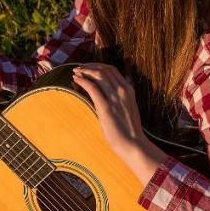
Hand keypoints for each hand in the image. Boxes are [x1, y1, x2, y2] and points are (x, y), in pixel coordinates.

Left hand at [72, 63, 166, 184]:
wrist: (133, 145)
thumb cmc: (129, 130)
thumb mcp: (129, 108)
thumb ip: (123, 96)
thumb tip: (118, 87)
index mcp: (129, 90)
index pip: (112, 70)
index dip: (98, 66)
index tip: (88, 67)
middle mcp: (123, 90)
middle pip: (104, 69)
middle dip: (90, 66)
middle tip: (79, 68)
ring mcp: (115, 98)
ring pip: (98, 74)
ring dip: (85, 71)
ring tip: (75, 72)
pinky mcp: (106, 107)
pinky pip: (92, 87)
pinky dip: (83, 80)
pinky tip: (76, 79)